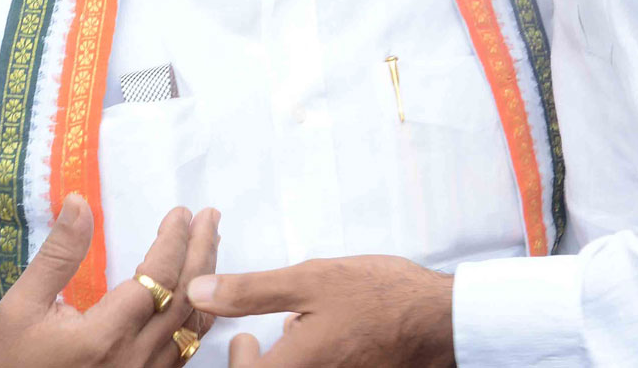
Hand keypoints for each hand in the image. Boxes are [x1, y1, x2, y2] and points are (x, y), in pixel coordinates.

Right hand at [0, 195, 219, 366]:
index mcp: (105, 335)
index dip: (174, 240)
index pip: (159, 276)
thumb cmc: (14, 364)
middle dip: (201, 250)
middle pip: (187, 296)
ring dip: (206, 279)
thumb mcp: (21, 307)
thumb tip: (79, 202)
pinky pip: (185, 349)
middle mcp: (134, 358)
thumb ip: (57, 255)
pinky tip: (200, 291)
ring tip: (209, 243)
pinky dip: (198, 313)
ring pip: (192, 324)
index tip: (180, 213)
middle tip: (209, 216)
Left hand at [187, 255, 453, 366]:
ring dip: (283, 363)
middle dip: (257, 363)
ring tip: (299, 333)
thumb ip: (250, 291)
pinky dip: (307, 363)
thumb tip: (198, 291)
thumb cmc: (378, 296)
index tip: (246, 337)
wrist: (439, 321)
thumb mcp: (311, 279)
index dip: (236, 361)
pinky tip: (326, 341)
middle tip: (261, 338)